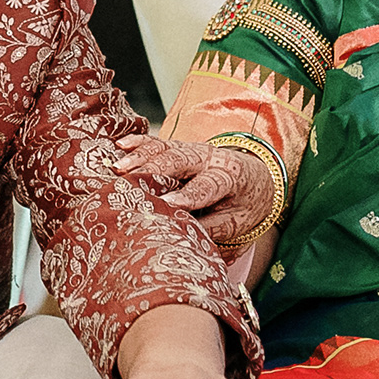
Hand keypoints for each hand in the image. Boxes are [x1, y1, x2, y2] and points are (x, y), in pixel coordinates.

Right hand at [118, 131, 259, 218]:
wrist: (258, 178)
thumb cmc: (245, 205)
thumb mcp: (237, 221)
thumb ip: (211, 227)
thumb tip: (182, 235)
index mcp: (230, 177)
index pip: (207, 186)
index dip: (188, 195)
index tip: (167, 203)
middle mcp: (212, 158)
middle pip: (182, 160)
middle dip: (155, 168)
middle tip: (130, 178)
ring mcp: (195, 150)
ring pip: (167, 149)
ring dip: (141, 156)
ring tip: (119, 166)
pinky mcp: (182, 149)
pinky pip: (160, 143)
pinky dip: (140, 143)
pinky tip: (122, 145)